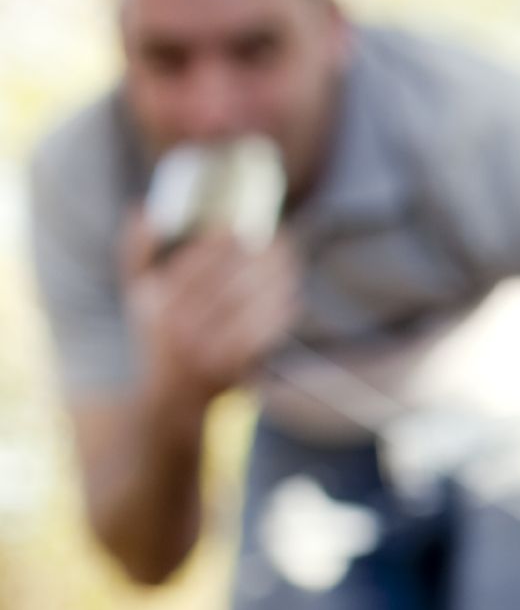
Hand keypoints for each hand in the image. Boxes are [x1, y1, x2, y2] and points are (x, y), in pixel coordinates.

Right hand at [121, 213, 299, 405]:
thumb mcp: (139, 295)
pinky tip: (291, 295)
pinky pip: (262, 334)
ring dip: (276, 280)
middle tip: (281, 239)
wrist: (171, 399)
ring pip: (250, 307)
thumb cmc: (159, 335)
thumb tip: (146, 210)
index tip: (242, 224)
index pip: (193, 266)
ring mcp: (206, 351)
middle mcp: (178, 329)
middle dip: (258, 258)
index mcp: (155, 305)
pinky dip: (279, 313)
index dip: (220, 243)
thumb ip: (138, 252)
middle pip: (228, 283)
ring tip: (291, 261)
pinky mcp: (231, 370)